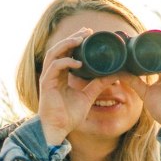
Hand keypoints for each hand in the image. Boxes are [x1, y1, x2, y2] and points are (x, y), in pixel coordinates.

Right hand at [36, 28, 115, 145]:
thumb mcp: (88, 96)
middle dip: (72, 38)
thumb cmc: (69, 115)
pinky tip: (78, 62)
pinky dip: (66, 62)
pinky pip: (55, 67)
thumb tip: (113, 76)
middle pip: (59, 49)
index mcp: (60, 75)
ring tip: (80, 39)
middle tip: (86, 31)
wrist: (58, 128)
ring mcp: (48, 77)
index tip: (88, 34)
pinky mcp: (47, 84)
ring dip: (66, 44)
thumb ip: (98, 85)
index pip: (66, 52)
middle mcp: (52, 73)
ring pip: (54, 53)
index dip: (75, 42)